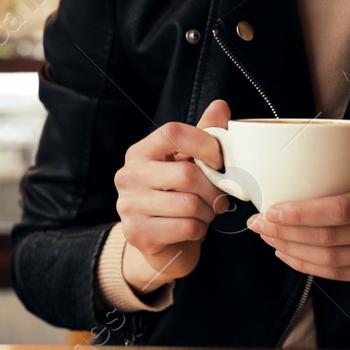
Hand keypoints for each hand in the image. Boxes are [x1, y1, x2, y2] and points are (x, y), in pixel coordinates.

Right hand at [113, 99, 232, 292]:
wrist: (161, 244)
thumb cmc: (177, 198)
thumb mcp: (189, 164)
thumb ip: (203, 135)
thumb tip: (220, 105)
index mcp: (141, 152)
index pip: (173, 132)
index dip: (204, 143)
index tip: (218, 160)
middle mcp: (129, 175)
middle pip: (186, 174)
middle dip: (212, 189)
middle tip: (217, 196)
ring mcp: (128, 205)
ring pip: (189, 204)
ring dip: (207, 212)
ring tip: (204, 213)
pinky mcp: (137, 233)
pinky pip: (185, 227)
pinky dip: (199, 230)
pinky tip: (193, 228)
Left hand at [246, 142, 349, 287]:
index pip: (341, 210)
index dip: (302, 213)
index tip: (271, 209)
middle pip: (330, 238)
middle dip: (287, 232)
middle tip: (258, 222)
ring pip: (331, 260)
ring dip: (292, 249)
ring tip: (266, 236)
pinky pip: (338, 275)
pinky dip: (307, 265)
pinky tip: (286, 253)